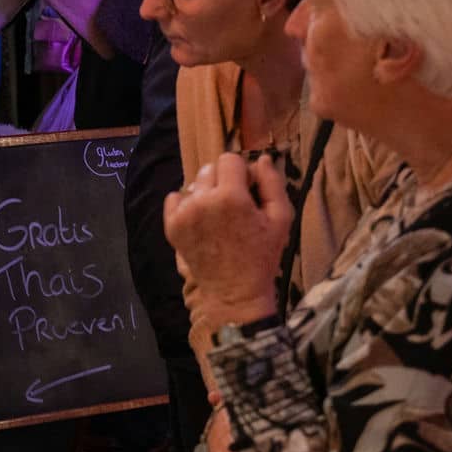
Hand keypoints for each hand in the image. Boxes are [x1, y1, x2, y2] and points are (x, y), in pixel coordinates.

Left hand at [164, 153, 289, 330]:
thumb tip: (263, 159)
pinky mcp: (171, 226)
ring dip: (206, 193)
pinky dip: (186, 205)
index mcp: (231, 196)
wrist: (234, 292)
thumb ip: (272, 184)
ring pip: (193, 184)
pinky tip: (201, 222)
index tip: (248, 192)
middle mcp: (202, 200)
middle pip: (210, 169)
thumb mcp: (280, 219)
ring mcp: (183, 214)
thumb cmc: (262, 256)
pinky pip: (174, 199)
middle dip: (223, 181)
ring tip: (218, 217)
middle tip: (234, 207)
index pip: (229, 159)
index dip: (241, 173)